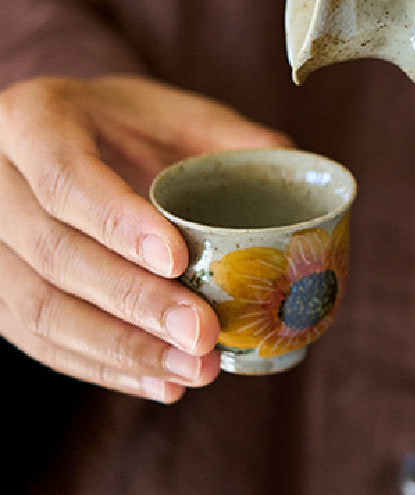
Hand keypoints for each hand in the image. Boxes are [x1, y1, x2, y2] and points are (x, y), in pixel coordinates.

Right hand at [0, 75, 291, 401]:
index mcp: (36, 119)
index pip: (65, 178)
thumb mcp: (175, 112)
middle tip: (202, 333)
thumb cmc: (127, 124)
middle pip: (54, 252)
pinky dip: (100, 366)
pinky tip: (157, 382)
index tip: (180, 261)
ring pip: (37, 308)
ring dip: (120, 348)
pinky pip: (36, 339)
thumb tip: (298, 169)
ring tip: (191, 371)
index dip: (118, 223)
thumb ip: (231, 139)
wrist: (64, 139)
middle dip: (134, 302)